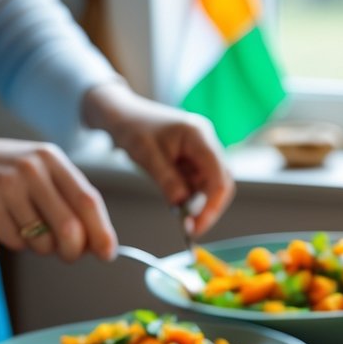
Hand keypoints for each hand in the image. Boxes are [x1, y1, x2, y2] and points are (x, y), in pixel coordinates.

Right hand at [0, 134, 116, 261]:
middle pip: (70, 228)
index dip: (102, 232)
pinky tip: (5, 223)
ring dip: (42, 247)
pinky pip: (16, 243)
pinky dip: (18, 243)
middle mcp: (29, 170)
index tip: (108, 253)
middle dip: (75, 251)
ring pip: (42, 242)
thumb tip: (99, 242)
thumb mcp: (40, 169)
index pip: (88, 201)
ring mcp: (4, 188)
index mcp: (51, 159)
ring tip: (28, 227)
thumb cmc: (5, 170)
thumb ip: (70, 198)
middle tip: (70, 254)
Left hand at [83, 83, 234, 235]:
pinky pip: (199, 184)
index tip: (196, 225)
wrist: (121, 114)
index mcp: (199, 136)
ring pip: (212, 185)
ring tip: (184, 221)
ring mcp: (202, 152)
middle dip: (210, 208)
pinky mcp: (194, 160)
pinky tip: (181, 208)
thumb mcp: (146, 155)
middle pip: (221, 182)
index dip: (212, 204)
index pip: (218, 175)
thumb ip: (167, 181)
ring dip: (201, 205)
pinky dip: (192, 199)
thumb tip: (183, 209)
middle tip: (192, 229)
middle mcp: (206, 143)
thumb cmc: (132, 127)